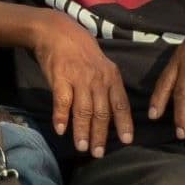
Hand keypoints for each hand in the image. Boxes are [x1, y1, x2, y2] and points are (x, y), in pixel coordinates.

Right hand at [27, 11, 133, 158]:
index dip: (124, 123)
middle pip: (101, 112)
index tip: (126, 141)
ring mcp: (78, 79)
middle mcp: (97, 79)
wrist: (57, 31)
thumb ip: (107, 87)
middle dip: (100, 135)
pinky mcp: (60, 78)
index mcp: (111, 77)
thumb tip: (112, 114)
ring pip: (83, 110)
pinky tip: (61, 130)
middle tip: (98, 153)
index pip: (120, 104)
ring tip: (82, 147)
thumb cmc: (81, 51)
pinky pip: (62, 102)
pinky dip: (61, 117)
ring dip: (82, 131)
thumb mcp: (102, 66)